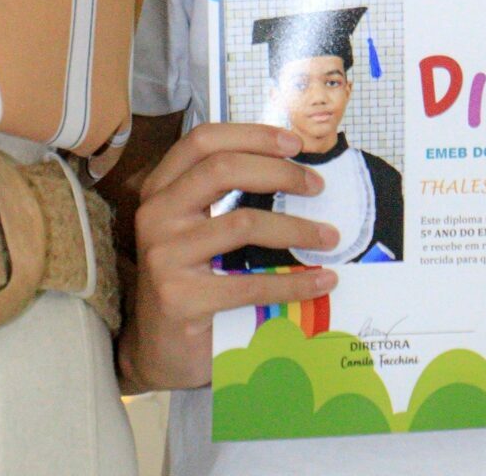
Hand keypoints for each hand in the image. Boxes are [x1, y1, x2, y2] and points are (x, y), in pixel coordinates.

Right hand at [118, 122, 338, 391]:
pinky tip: (321, 282)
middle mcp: (156, 214)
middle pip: (221, 169)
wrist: (161, 350)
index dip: (251, 135)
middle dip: (278, 172)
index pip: (203, 140)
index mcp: (160, 188)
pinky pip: (249, 282)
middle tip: (316, 185)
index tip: (294, 143)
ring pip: (242, 222)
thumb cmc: (190, 279)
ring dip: (296, 228)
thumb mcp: (196, 227)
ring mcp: (164, 256)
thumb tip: (294, 166)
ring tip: (329, 237)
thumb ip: (223, 194)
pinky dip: (293, 282)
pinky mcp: (181, 298)